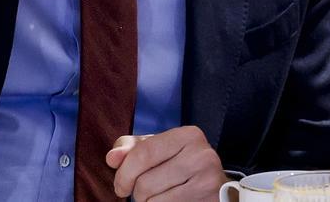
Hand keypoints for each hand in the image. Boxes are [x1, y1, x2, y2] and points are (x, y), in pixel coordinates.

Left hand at [106, 126, 227, 200]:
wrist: (217, 189)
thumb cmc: (181, 167)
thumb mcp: (159, 151)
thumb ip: (132, 150)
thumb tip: (112, 157)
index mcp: (187, 135)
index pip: (142, 153)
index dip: (124, 173)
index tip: (121, 187)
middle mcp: (201, 153)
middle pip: (144, 182)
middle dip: (138, 192)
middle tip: (145, 192)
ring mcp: (207, 178)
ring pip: (153, 200)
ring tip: (162, 196)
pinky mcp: (207, 198)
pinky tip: (173, 201)